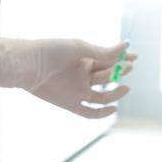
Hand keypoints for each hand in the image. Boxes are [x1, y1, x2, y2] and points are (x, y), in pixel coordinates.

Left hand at [0, 37, 136, 117]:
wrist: (27, 65)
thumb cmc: (51, 51)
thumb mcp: (79, 48)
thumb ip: (102, 53)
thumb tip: (124, 48)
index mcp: (85, 59)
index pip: (109, 60)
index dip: (122, 58)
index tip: (134, 55)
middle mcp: (82, 75)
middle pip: (107, 76)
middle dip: (119, 72)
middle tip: (127, 67)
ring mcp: (77, 90)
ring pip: (102, 95)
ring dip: (115, 93)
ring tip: (125, 88)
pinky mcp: (70, 104)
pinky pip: (89, 112)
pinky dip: (102, 113)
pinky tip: (113, 108)